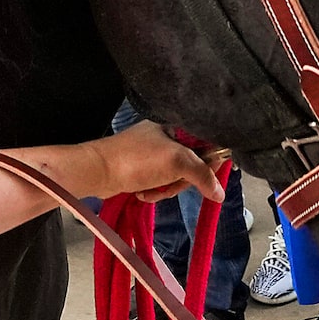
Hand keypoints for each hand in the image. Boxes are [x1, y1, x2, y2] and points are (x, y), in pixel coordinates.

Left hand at [76, 120, 220, 204]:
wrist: (98, 171)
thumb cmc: (138, 160)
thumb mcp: (177, 163)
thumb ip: (203, 174)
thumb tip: (220, 193)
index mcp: (176, 126)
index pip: (206, 142)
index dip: (210, 162)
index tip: (206, 178)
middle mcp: (166, 136)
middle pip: (192, 163)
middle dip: (182, 180)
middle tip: (171, 184)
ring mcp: (152, 152)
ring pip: (176, 176)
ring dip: (166, 188)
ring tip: (151, 191)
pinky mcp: (142, 167)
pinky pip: (160, 181)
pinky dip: (154, 190)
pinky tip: (143, 193)